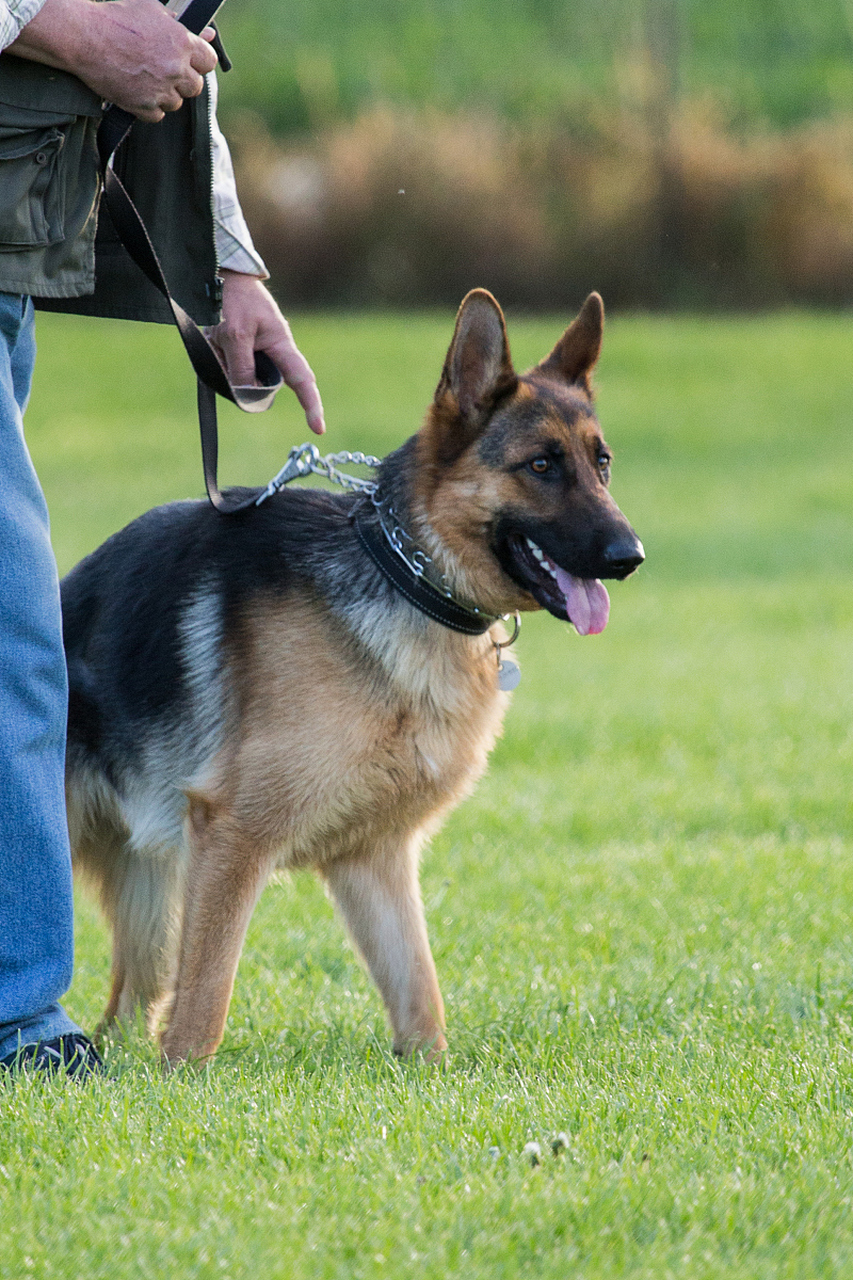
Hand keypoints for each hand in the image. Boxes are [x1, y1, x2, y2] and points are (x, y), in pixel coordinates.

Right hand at [9, 0, 217, 122]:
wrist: (84, 36)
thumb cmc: (116, 17)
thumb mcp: (150, 9)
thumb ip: (180, 25)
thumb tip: (208, 35)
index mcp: (182, 42)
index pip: (209, 62)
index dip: (199, 62)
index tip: (189, 61)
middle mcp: (175, 68)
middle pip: (195, 86)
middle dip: (182, 80)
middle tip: (164, 70)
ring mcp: (160, 90)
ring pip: (176, 103)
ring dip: (165, 94)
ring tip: (146, 78)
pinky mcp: (143, 106)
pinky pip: (158, 115)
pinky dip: (150, 107)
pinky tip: (138, 90)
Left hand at [206, 272, 324, 435]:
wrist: (218, 275)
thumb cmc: (233, 299)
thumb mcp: (235, 334)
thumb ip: (242, 368)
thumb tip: (247, 396)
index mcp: (282, 345)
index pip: (302, 381)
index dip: (312, 406)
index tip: (319, 428)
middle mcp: (273, 353)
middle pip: (263, 386)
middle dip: (241, 379)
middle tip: (224, 347)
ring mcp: (257, 353)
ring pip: (240, 379)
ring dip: (223, 363)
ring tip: (216, 334)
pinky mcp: (240, 352)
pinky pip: (226, 369)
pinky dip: (216, 357)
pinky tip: (212, 337)